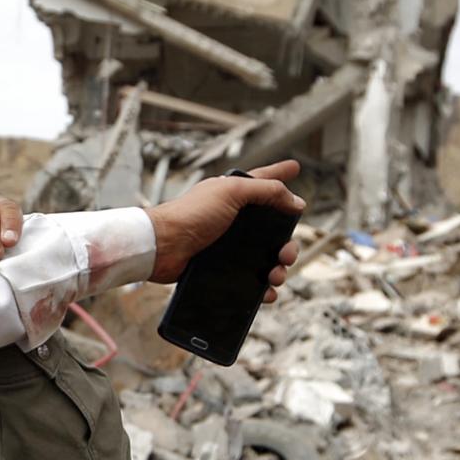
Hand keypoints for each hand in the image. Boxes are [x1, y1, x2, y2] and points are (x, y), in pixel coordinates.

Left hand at [143, 160, 303, 296]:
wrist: (163, 247)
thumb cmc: (191, 214)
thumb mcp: (231, 192)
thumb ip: (266, 191)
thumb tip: (296, 201)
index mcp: (235, 196)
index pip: (264, 183)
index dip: (280, 173)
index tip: (295, 167)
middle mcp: (234, 220)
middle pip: (273, 230)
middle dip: (287, 243)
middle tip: (286, 253)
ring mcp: (229, 247)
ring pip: (266, 259)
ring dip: (278, 268)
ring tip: (276, 275)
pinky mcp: (222, 270)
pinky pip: (250, 281)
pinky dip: (263, 288)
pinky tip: (267, 292)